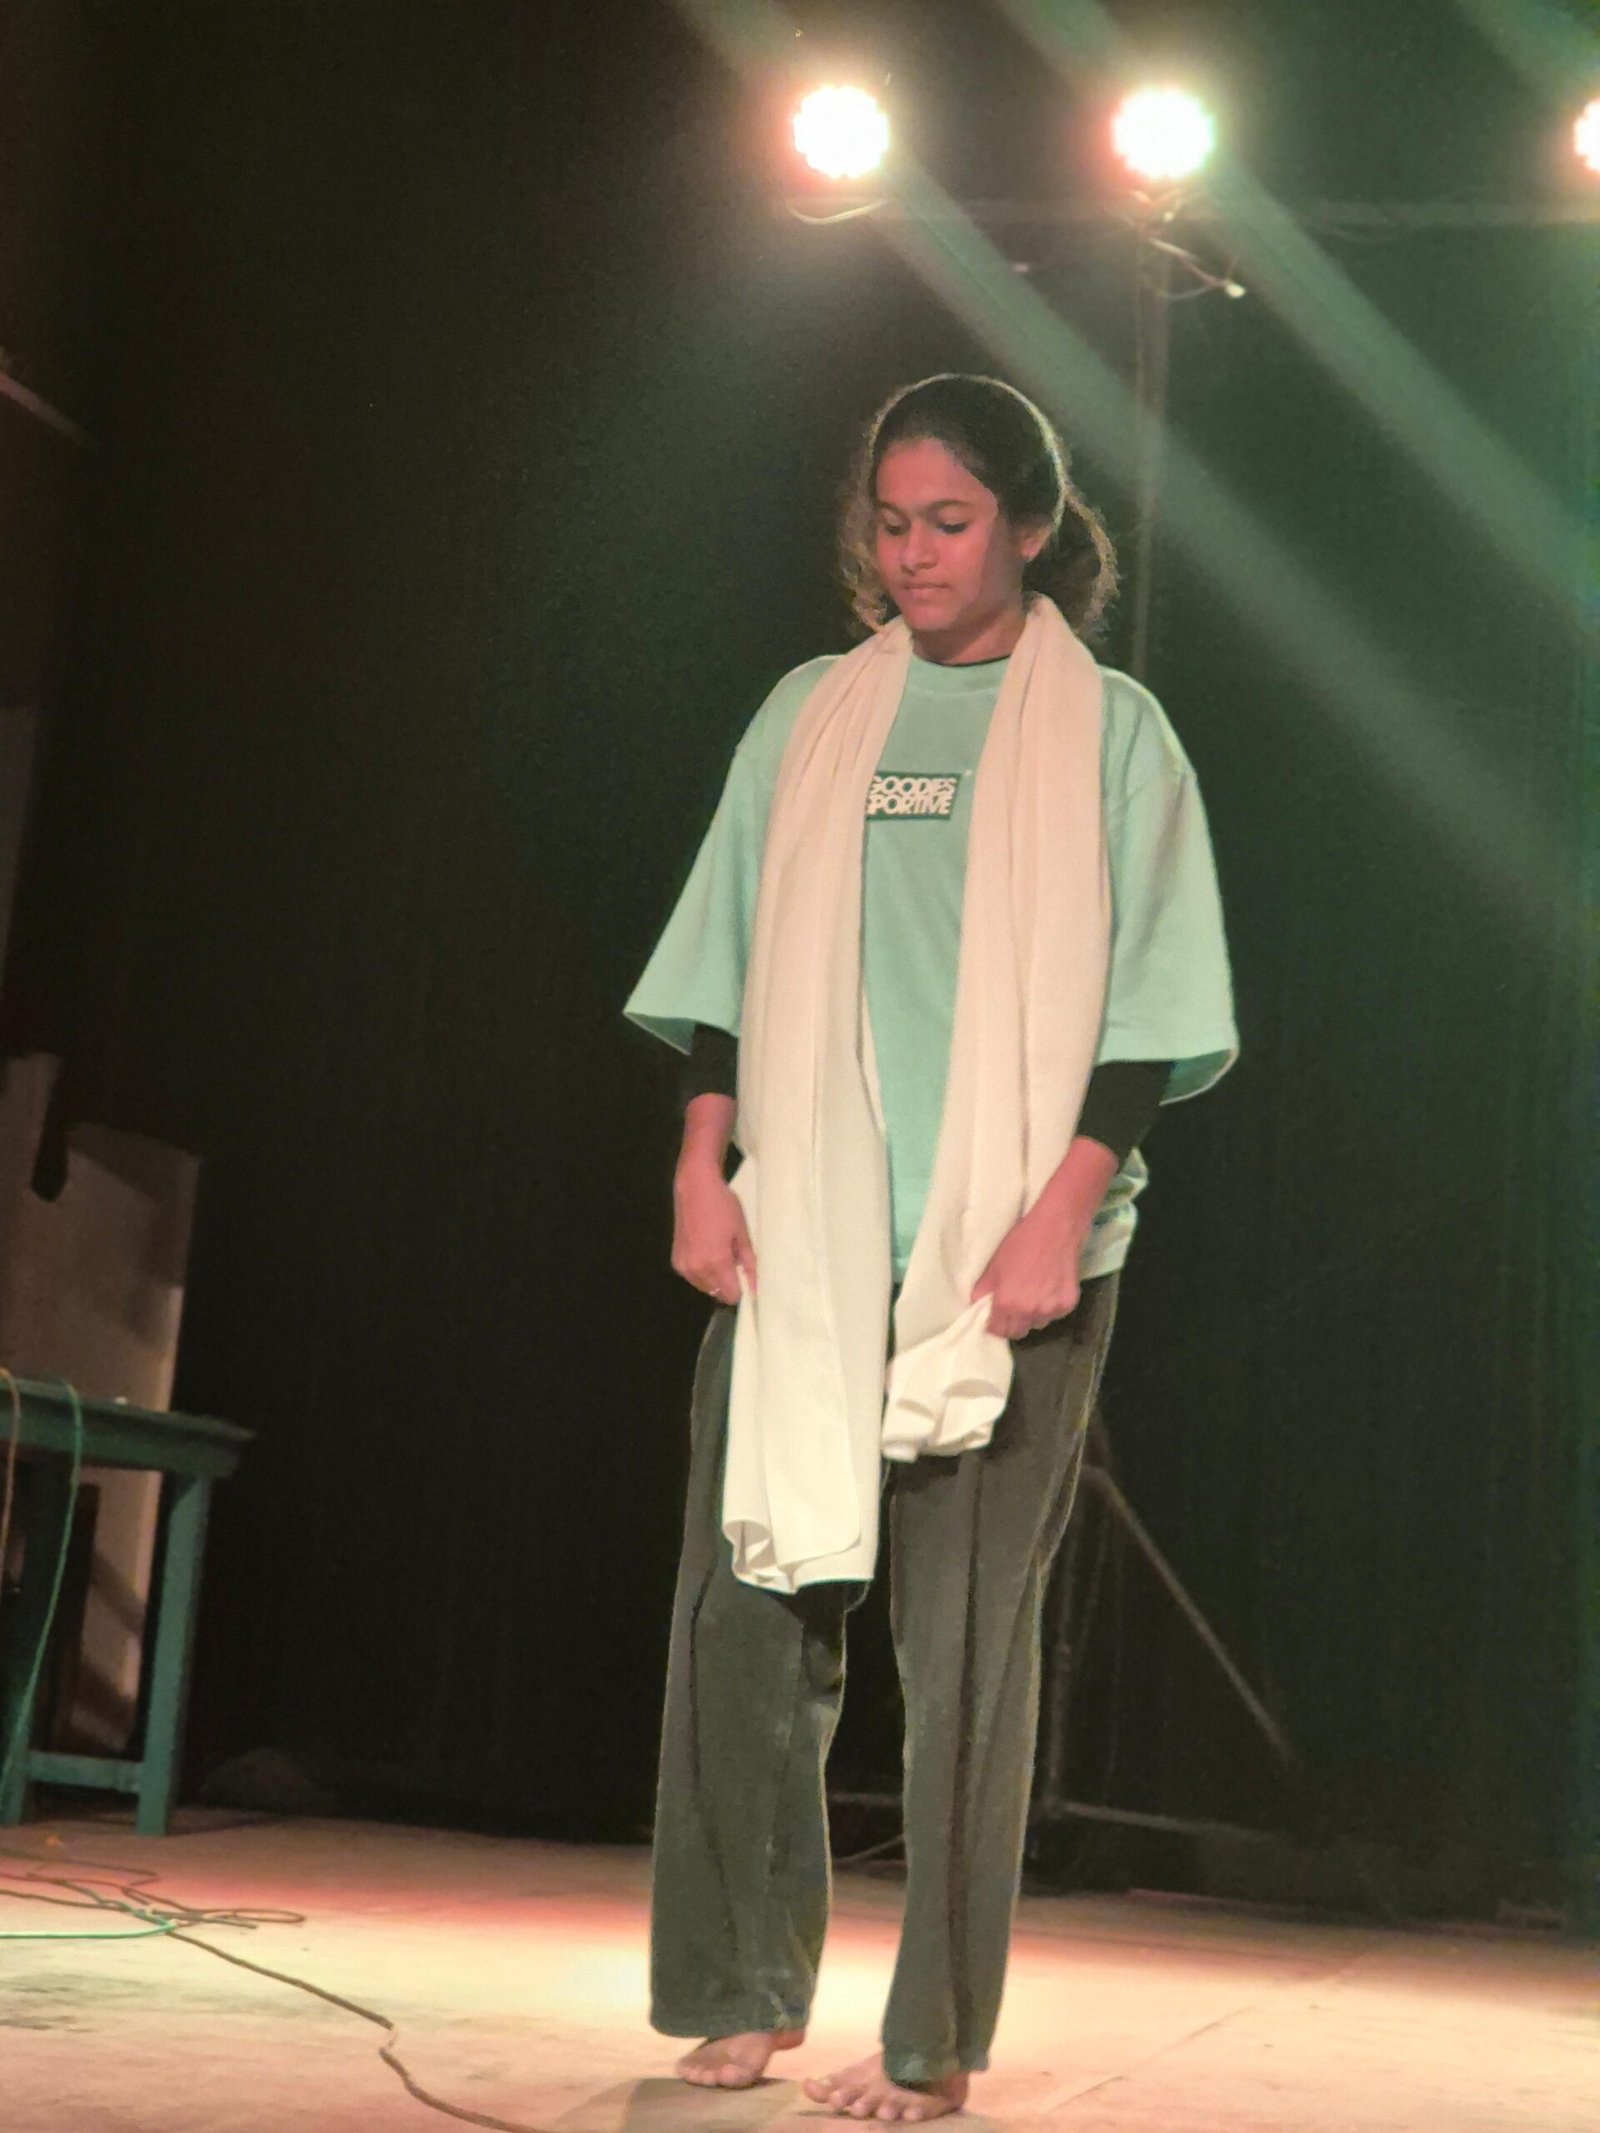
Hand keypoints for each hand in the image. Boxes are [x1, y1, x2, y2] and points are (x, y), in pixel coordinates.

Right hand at [672, 1157, 756, 1305]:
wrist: (695, 1188)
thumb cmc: (724, 1207)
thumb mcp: (742, 1234)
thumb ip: (749, 1265)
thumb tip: (755, 1289)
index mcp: (716, 1263)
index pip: (731, 1295)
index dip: (741, 1289)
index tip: (745, 1276)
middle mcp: (697, 1269)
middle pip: (717, 1293)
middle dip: (728, 1284)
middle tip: (733, 1260)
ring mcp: (684, 1266)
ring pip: (705, 1287)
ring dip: (714, 1279)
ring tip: (719, 1254)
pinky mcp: (676, 1261)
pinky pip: (693, 1278)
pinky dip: (702, 1273)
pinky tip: (706, 1253)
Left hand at [972, 1202, 1082, 1340]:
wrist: (1056, 1229)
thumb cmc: (1021, 1243)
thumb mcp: (994, 1264)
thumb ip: (983, 1289)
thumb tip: (977, 1304)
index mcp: (1007, 1303)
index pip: (998, 1331)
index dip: (995, 1325)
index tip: (995, 1316)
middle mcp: (1029, 1312)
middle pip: (1018, 1332)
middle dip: (1013, 1323)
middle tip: (1013, 1306)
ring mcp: (1051, 1310)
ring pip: (1037, 1324)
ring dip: (1032, 1316)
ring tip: (1033, 1294)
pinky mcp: (1068, 1305)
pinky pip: (1054, 1315)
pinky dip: (1050, 1307)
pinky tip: (1049, 1289)